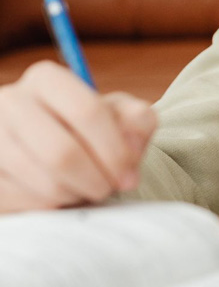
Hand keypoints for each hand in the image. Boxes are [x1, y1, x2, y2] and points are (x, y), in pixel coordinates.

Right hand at [0, 60, 157, 212]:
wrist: (51, 146)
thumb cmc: (91, 129)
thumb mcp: (121, 115)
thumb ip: (138, 121)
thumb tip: (130, 148)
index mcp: (46, 79)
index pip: (88, 112)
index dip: (115, 151)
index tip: (129, 175)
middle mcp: (9, 102)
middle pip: (62, 153)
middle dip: (96, 180)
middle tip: (109, 188)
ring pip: (42, 183)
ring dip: (76, 195)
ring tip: (86, 189)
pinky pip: (22, 203)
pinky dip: (51, 207)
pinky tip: (61, 195)